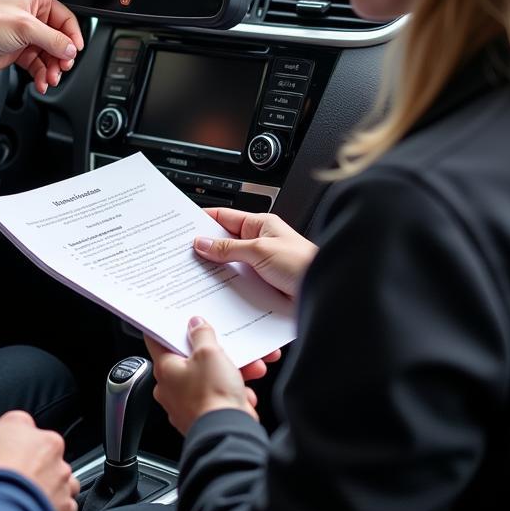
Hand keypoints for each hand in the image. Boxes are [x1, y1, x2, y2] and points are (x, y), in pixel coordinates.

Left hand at [0, 0, 108, 91]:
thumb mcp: (24, 28)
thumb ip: (53, 39)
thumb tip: (70, 50)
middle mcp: (33, 9)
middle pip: (64, 26)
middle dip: (67, 46)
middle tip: (67, 60)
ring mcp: (28, 30)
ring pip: (54, 47)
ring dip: (55, 63)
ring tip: (53, 75)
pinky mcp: (21, 48)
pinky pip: (41, 60)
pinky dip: (43, 72)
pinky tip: (42, 81)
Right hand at [0, 410, 79, 510]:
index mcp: (22, 425)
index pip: (21, 427)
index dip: (12, 445)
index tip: (5, 457)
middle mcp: (47, 445)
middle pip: (45, 451)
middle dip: (34, 466)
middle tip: (15, 482)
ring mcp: (59, 474)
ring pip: (62, 476)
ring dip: (52, 485)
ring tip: (31, 498)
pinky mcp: (65, 501)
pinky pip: (68, 504)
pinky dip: (58, 509)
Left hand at [144, 318, 257, 435]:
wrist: (228, 435)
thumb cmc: (212, 396)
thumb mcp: (210, 353)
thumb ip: (202, 335)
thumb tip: (196, 325)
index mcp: (165, 369)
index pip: (158, 340)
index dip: (168, 327)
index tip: (177, 319)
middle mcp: (171, 389)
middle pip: (191, 360)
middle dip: (216, 352)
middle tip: (228, 346)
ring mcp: (187, 405)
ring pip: (210, 379)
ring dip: (232, 372)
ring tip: (252, 367)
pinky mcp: (204, 418)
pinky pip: (220, 398)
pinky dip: (234, 393)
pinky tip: (245, 393)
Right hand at [195, 208, 317, 300]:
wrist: (327, 293)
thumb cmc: (304, 264)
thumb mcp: (260, 251)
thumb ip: (230, 247)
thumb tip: (203, 242)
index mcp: (260, 225)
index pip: (224, 217)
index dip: (203, 220)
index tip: (182, 226)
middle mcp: (260, 243)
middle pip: (224, 243)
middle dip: (206, 249)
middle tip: (184, 254)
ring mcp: (260, 266)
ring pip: (230, 266)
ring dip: (217, 272)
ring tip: (197, 275)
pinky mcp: (262, 286)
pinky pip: (239, 285)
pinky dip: (228, 288)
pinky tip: (216, 293)